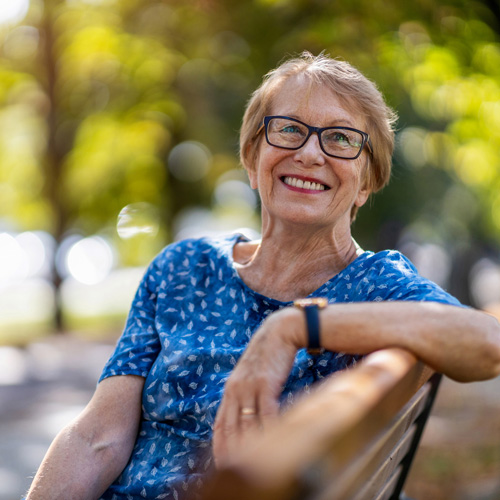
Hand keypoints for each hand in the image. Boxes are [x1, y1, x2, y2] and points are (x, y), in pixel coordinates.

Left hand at [213, 308, 303, 466]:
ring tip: (253, 467)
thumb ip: (244, 395)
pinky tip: (273, 442)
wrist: (278, 333)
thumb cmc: (267, 357)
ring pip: (247, 424)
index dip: (219, 447)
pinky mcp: (265, 384)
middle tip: (234, 472)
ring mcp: (249, 387)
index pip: (220, 425)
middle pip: (231, 429)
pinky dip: (268, 429)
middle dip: (232, 453)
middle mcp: (235, 390)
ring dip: (250, 446)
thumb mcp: (249, 376)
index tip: (220, 466)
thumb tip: (246, 418)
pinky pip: (266, 413)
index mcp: (229, 391)